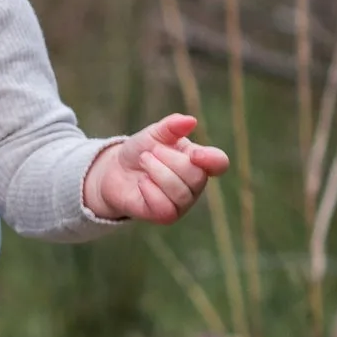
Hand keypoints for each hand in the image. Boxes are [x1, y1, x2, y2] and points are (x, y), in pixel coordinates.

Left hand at [83, 112, 229, 224]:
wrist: (116, 171)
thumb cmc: (141, 151)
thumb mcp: (153, 134)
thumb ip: (171, 126)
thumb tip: (190, 121)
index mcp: (198, 161)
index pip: (219, 163)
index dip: (211, 159)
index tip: (194, 153)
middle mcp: (195, 184)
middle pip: (196, 177)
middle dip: (168, 160)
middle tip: (148, 153)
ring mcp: (182, 202)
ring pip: (181, 193)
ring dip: (157, 172)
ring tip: (143, 162)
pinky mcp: (167, 216)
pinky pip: (165, 207)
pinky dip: (150, 191)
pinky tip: (142, 182)